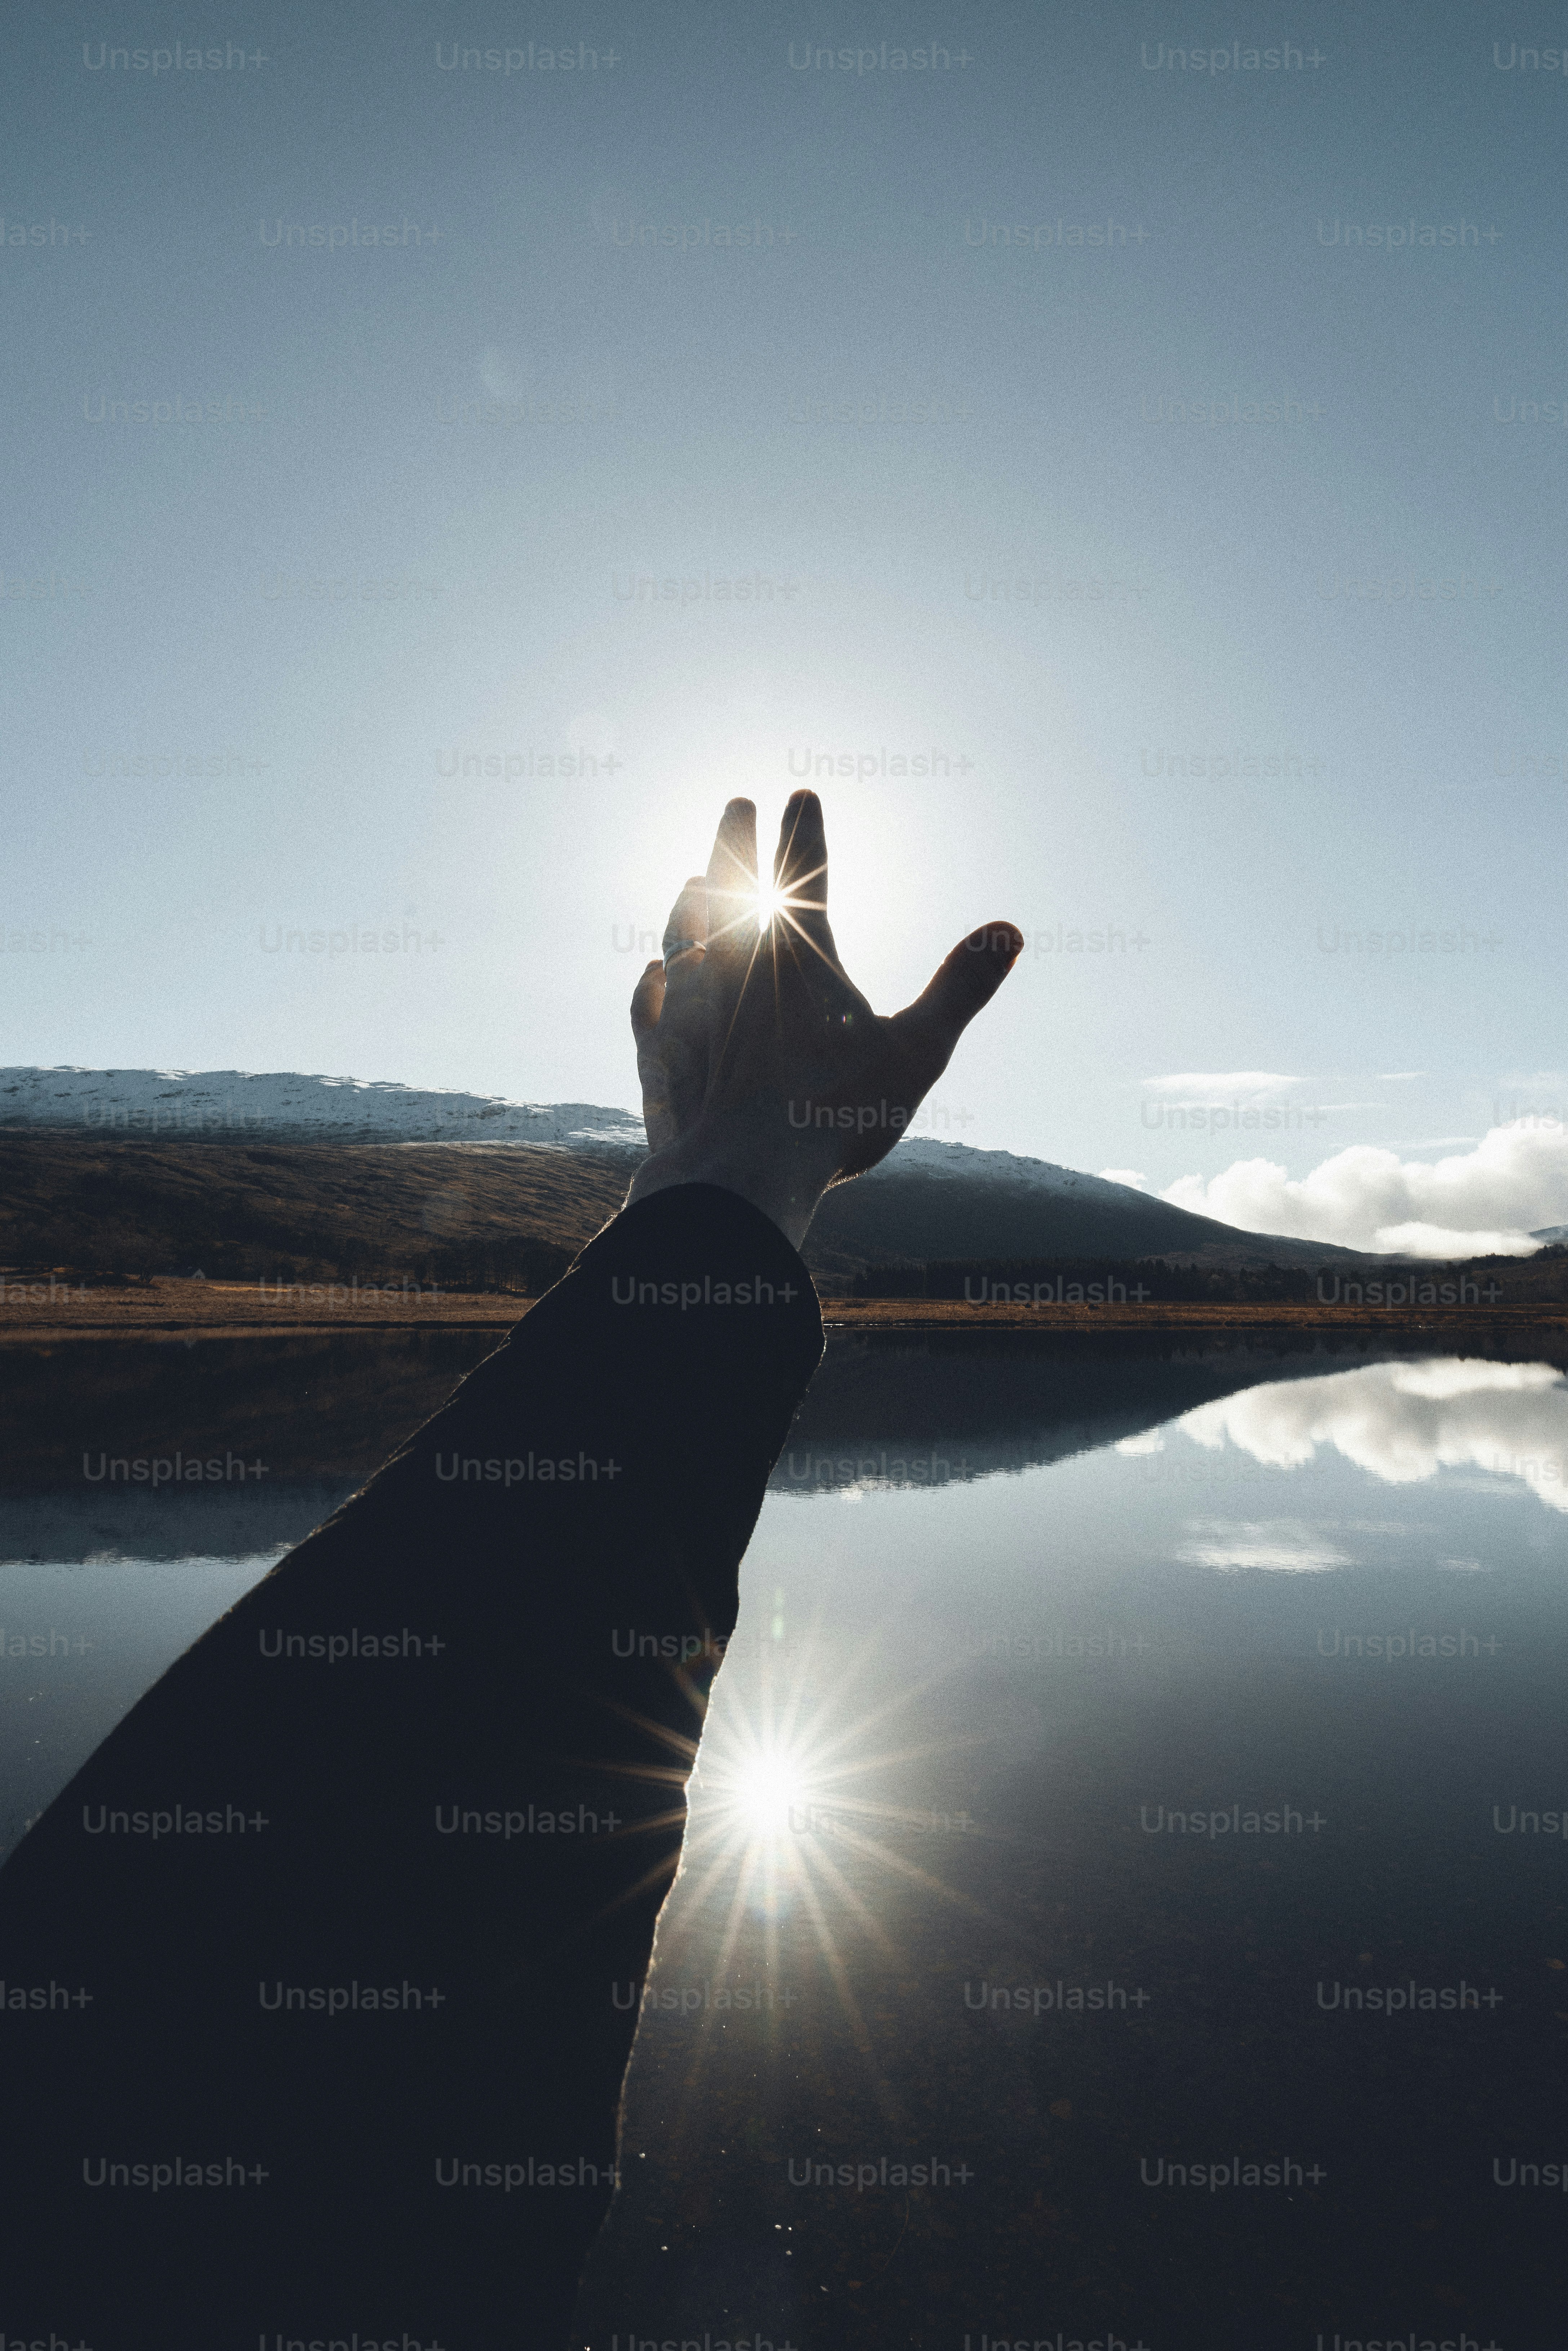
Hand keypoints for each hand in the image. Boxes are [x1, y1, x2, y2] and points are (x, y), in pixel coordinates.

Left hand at [624, 792, 1020, 1248]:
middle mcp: (735, 965)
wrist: (735, 1174)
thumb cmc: (832, 1116)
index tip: (800, 794)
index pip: (804, 869)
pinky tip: (652, 973)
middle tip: (734, 805)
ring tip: (689, 882)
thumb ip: (961, 988)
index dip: (804, 828)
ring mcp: (690, 1005)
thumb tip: (1011, 930)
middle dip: (733, 838)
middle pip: (729, 881)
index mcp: (800, 955)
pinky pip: (651, 1000)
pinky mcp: (659, 1050)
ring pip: (682, 934)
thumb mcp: (917, 1052)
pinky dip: (654, 980)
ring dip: (688, 903)